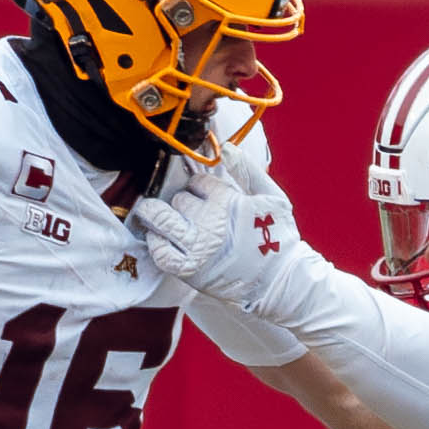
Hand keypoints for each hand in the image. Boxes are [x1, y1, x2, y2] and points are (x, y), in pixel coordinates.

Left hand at [131, 144, 312, 314]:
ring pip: (161, 220)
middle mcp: (208, 221)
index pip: (197, 183)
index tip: (200, 193)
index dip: (197, 186)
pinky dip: (155, 243)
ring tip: (148, 213)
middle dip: (177, 201)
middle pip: (177, 200)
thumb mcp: (271, 196)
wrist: (280, 280)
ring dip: (152, 215)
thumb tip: (226, 148)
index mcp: (227, 200)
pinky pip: (161, 253)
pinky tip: (157, 238)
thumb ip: (248, 170)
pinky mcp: (190, 269)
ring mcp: (197, 246)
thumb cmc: (278, 239)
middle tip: (176, 206)